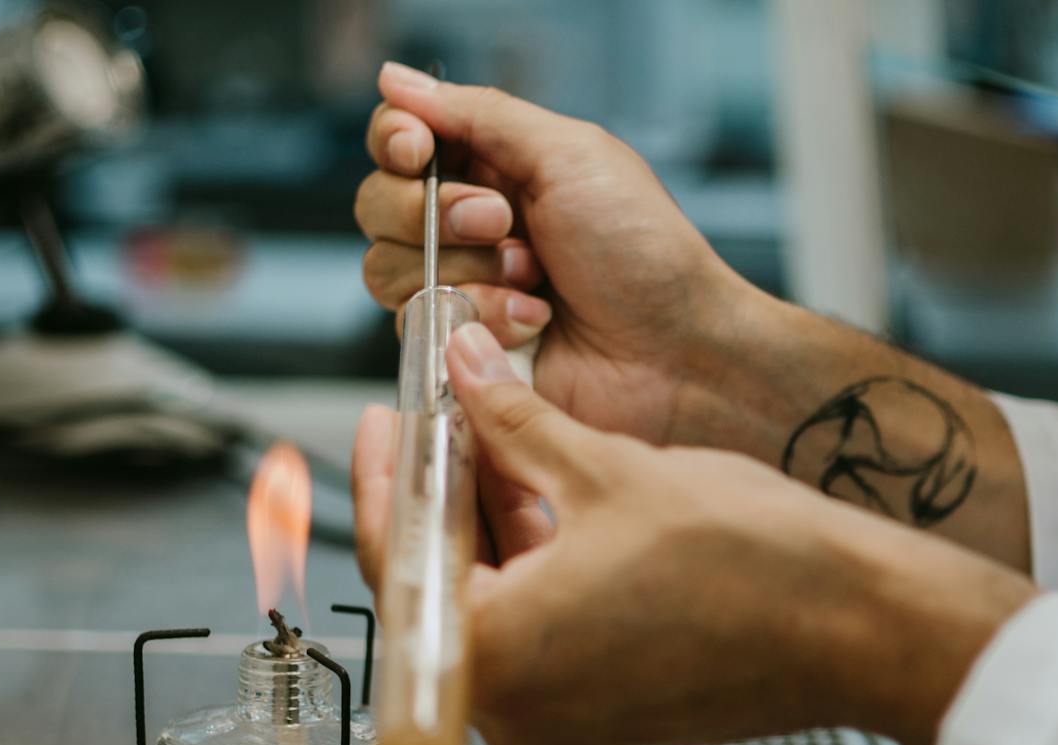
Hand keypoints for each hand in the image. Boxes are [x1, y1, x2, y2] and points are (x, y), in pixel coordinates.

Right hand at [357, 63, 766, 446]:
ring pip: (388, 269)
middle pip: (379, 204)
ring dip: (467, 271)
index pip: (401, 139)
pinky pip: (419, 329)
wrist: (678, 353)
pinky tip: (535, 322)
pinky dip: (483, 318)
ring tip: (535, 280)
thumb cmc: (644, 253)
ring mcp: (466, 289)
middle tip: (505, 222)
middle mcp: (472, 225)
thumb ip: (480, 114)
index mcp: (498, 166)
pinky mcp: (465, 350)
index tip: (417, 148)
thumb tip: (396, 78)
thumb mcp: (570, 156)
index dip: (396, 141)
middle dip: (436, 212)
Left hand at [405, 324, 1038, 744]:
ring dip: (490, 538)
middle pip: (437, 593)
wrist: (859, 629)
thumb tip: (459, 369)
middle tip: (449, 424)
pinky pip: (535, 647)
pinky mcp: (599, 728)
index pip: (396, 559)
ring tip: (509, 453)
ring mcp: (557, 732)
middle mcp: (512, 716)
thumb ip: (512, 420)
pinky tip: (554, 512)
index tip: (388, 421)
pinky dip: (532, 581)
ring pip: (488, 618)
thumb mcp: (609, 469)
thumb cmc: (756, 567)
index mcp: (497, 659)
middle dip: (444, 502)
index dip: (385, 478)